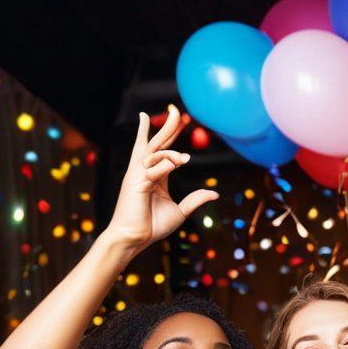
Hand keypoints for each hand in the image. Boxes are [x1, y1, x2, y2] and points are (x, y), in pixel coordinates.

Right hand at [105, 105, 218, 253]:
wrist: (133, 239)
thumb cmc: (151, 226)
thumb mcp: (180, 211)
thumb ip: (195, 200)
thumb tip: (214, 193)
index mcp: (154, 176)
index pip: (163, 149)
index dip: (171, 134)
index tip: (179, 118)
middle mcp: (144, 171)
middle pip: (155, 142)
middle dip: (166, 126)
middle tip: (175, 109)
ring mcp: (138, 176)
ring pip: (153, 152)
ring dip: (170, 150)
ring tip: (186, 158)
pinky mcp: (135, 184)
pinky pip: (152, 170)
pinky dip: (165, 165)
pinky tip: (178, 163)